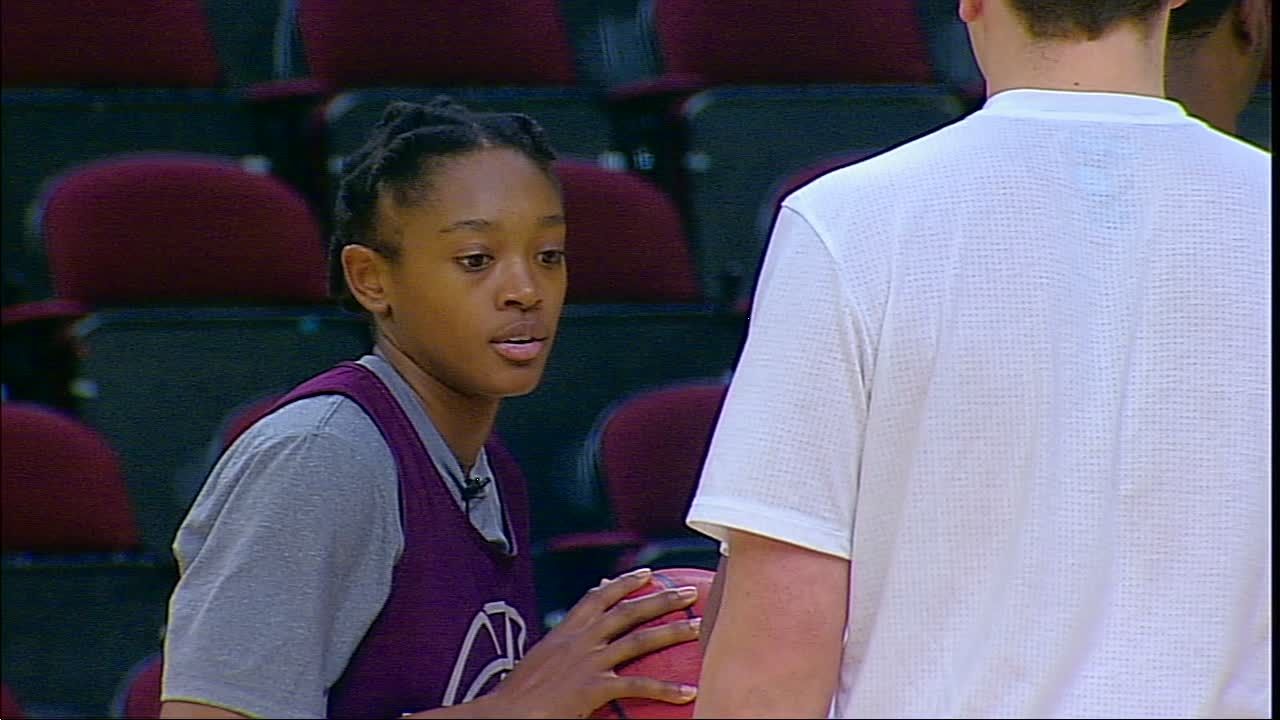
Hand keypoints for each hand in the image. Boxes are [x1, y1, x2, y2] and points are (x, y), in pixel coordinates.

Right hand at [488, 567, 700, 717]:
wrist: (503, 714)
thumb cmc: (518, 695)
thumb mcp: (539, 660)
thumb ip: (561, 645)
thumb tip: (571, 637)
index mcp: (564, 632)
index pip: (598, 596)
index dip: (624, 583)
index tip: (647, 573)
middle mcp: (580, 640)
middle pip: (628, 611)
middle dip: (661, 598)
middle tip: (690, 592)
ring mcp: (588, 662)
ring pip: (640, 640)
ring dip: (674, 631)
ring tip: (700, 627)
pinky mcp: (593, 688)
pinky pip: (638, 686)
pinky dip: (666, 690)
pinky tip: (688, 692)